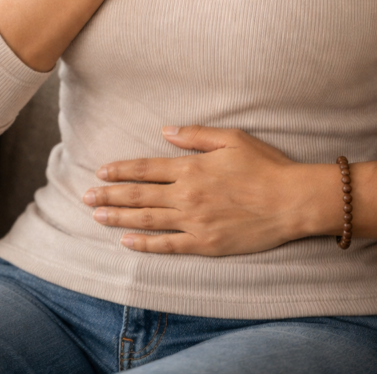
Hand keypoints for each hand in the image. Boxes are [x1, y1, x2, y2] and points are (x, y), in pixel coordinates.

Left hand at [82, 125, 327, 254]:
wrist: (291, 201)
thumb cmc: (264, 167)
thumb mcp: (231, 138)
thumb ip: (196, 135)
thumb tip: (166, 131)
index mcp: (192, 167)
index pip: (146, 169)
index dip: (121, 171)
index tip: (101, 172)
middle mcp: (187, 195)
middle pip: (139, 196)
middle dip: (110, 195)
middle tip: (85, 196)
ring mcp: (194, 222)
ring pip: (147, 221)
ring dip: (119, 218)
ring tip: (96, 216)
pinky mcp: (205, 244)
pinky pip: (168, 246)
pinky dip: (144, 244)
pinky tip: (127, 242)